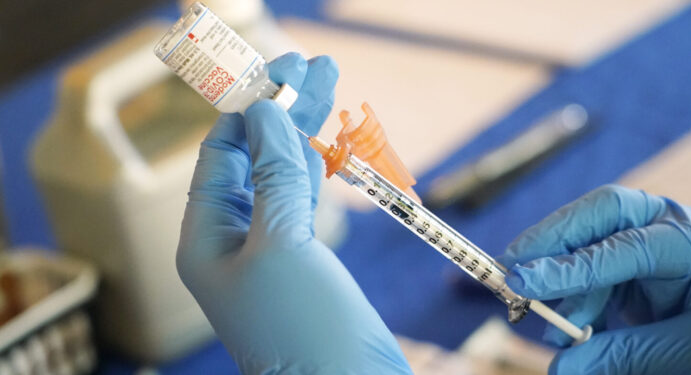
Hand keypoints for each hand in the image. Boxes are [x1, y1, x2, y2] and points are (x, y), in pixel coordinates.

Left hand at [176, 53, 411, 373]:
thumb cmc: (302, 334)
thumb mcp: (281, 246)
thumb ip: (275, 175)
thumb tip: (266, 111)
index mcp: (206, 240)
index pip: (223, 154)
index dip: (251, 108)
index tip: (283, 70)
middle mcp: (233, 241)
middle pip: (254, 158)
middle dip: (283, 111)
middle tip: (315, 66)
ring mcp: (271, 251)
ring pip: (283, 175)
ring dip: (305, 131)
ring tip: (329, 84)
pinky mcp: (306, 261)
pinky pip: (304, 200)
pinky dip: (316, 167)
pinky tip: (325, 140)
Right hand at [498, 185, 690, 373]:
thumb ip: (627, 357)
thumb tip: (559, 369)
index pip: (627, 245)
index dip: (571, 266)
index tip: (522, 282)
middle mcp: (678, 228)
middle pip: (604, 215)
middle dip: (554, 240)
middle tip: (512, 270)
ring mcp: (661, 244)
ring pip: (596, 241)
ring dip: (563, 277)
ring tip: (543, 317)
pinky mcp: (647, 269)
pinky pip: (601, 270)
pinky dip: (579, 293)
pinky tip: (569, 322)